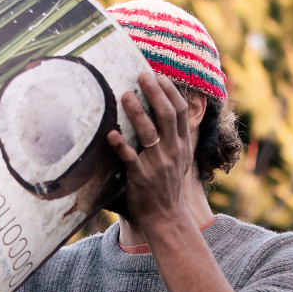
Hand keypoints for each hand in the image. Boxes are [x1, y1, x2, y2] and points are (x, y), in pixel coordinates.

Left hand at [107, 73, 201, 242]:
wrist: (166, 216)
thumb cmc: (169, 184)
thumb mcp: (182, 158)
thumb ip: (178, 136)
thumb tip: (173, 112)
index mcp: (182, 144)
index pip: (180, 111)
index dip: (170, 91)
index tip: (158, 76)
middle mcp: (172, 150)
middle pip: (166, 115)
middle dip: (155, 92)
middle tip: (142, 75)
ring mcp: (157, 163)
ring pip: (149, 132)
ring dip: (137, 112)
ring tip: (125, 94)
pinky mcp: (141, 176)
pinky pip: (129, 158)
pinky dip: (120, 145)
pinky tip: (110, 134)